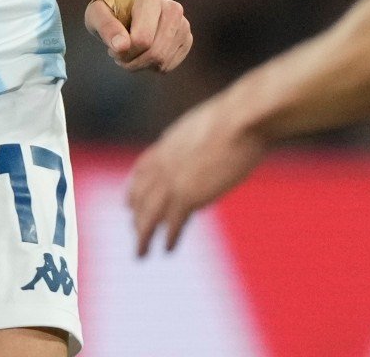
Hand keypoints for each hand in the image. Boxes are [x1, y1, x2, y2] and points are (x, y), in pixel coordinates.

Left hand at [86, 0, 190, 71]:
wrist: (126, 5)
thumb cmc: (110, 9)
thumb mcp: (97, 14)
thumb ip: (106, 27)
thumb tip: (121, 46)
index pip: (142, 40)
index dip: (123, 51)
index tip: (111, 47)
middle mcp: (173, 9)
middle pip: (155, 53)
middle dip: (131, 62)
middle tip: (117, 55)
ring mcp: (183, 25)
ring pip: (162, 62)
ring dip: (139, 65)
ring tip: (128, 53)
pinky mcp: (186, 40)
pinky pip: (168, 66)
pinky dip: (150, 66)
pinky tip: (142, 54)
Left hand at [127, 97, 266, 255]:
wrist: (241, 120)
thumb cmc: (236, 117)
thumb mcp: (208, 125)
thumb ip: (201, 139)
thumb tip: (213, 142)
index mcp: (168, 144)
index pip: (142, 169)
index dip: (134, 187)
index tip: (128, 201)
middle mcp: (164, 163)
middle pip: (141, 194)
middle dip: (137, 214)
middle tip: (134, 231)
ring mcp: (174, 179)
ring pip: (150, 213)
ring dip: (143, 235)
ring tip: (141, 253)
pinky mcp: (189, 194)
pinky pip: (174, 222)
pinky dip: (169, 237)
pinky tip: (167, 249)